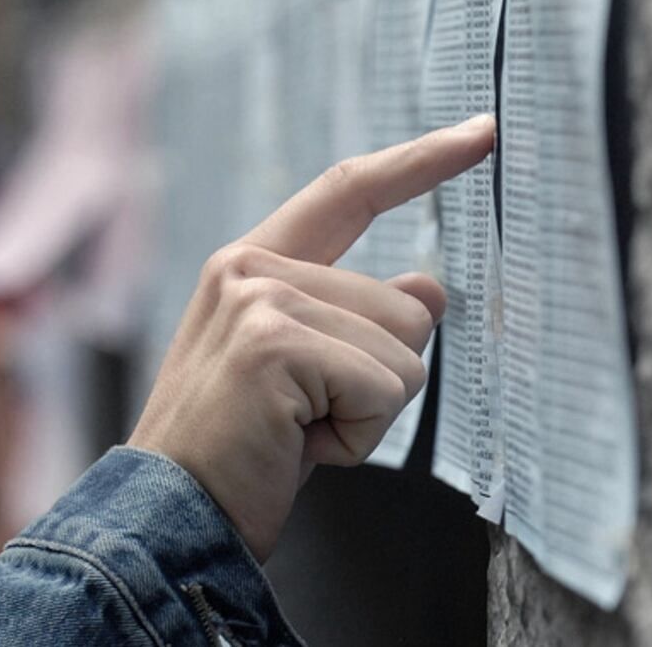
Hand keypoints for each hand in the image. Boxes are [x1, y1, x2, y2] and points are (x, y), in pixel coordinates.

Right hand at [128, 114, 495, 560]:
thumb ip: (361, 320)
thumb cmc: (240, 450)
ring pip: (405, 349)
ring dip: (369, 411)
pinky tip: (300, 447)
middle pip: (406, 304)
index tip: (482, 132)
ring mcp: (260, 299)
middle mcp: (252, 268)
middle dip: (381, 378)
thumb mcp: (309, 373)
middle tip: (307, 418)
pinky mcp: (273, 342)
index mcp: (254, 265)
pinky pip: (384, 388)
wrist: (170, 519)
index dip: (420, 161)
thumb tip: (432, 289)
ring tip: (298, 432)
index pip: (350, 190)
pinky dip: (360, 435)